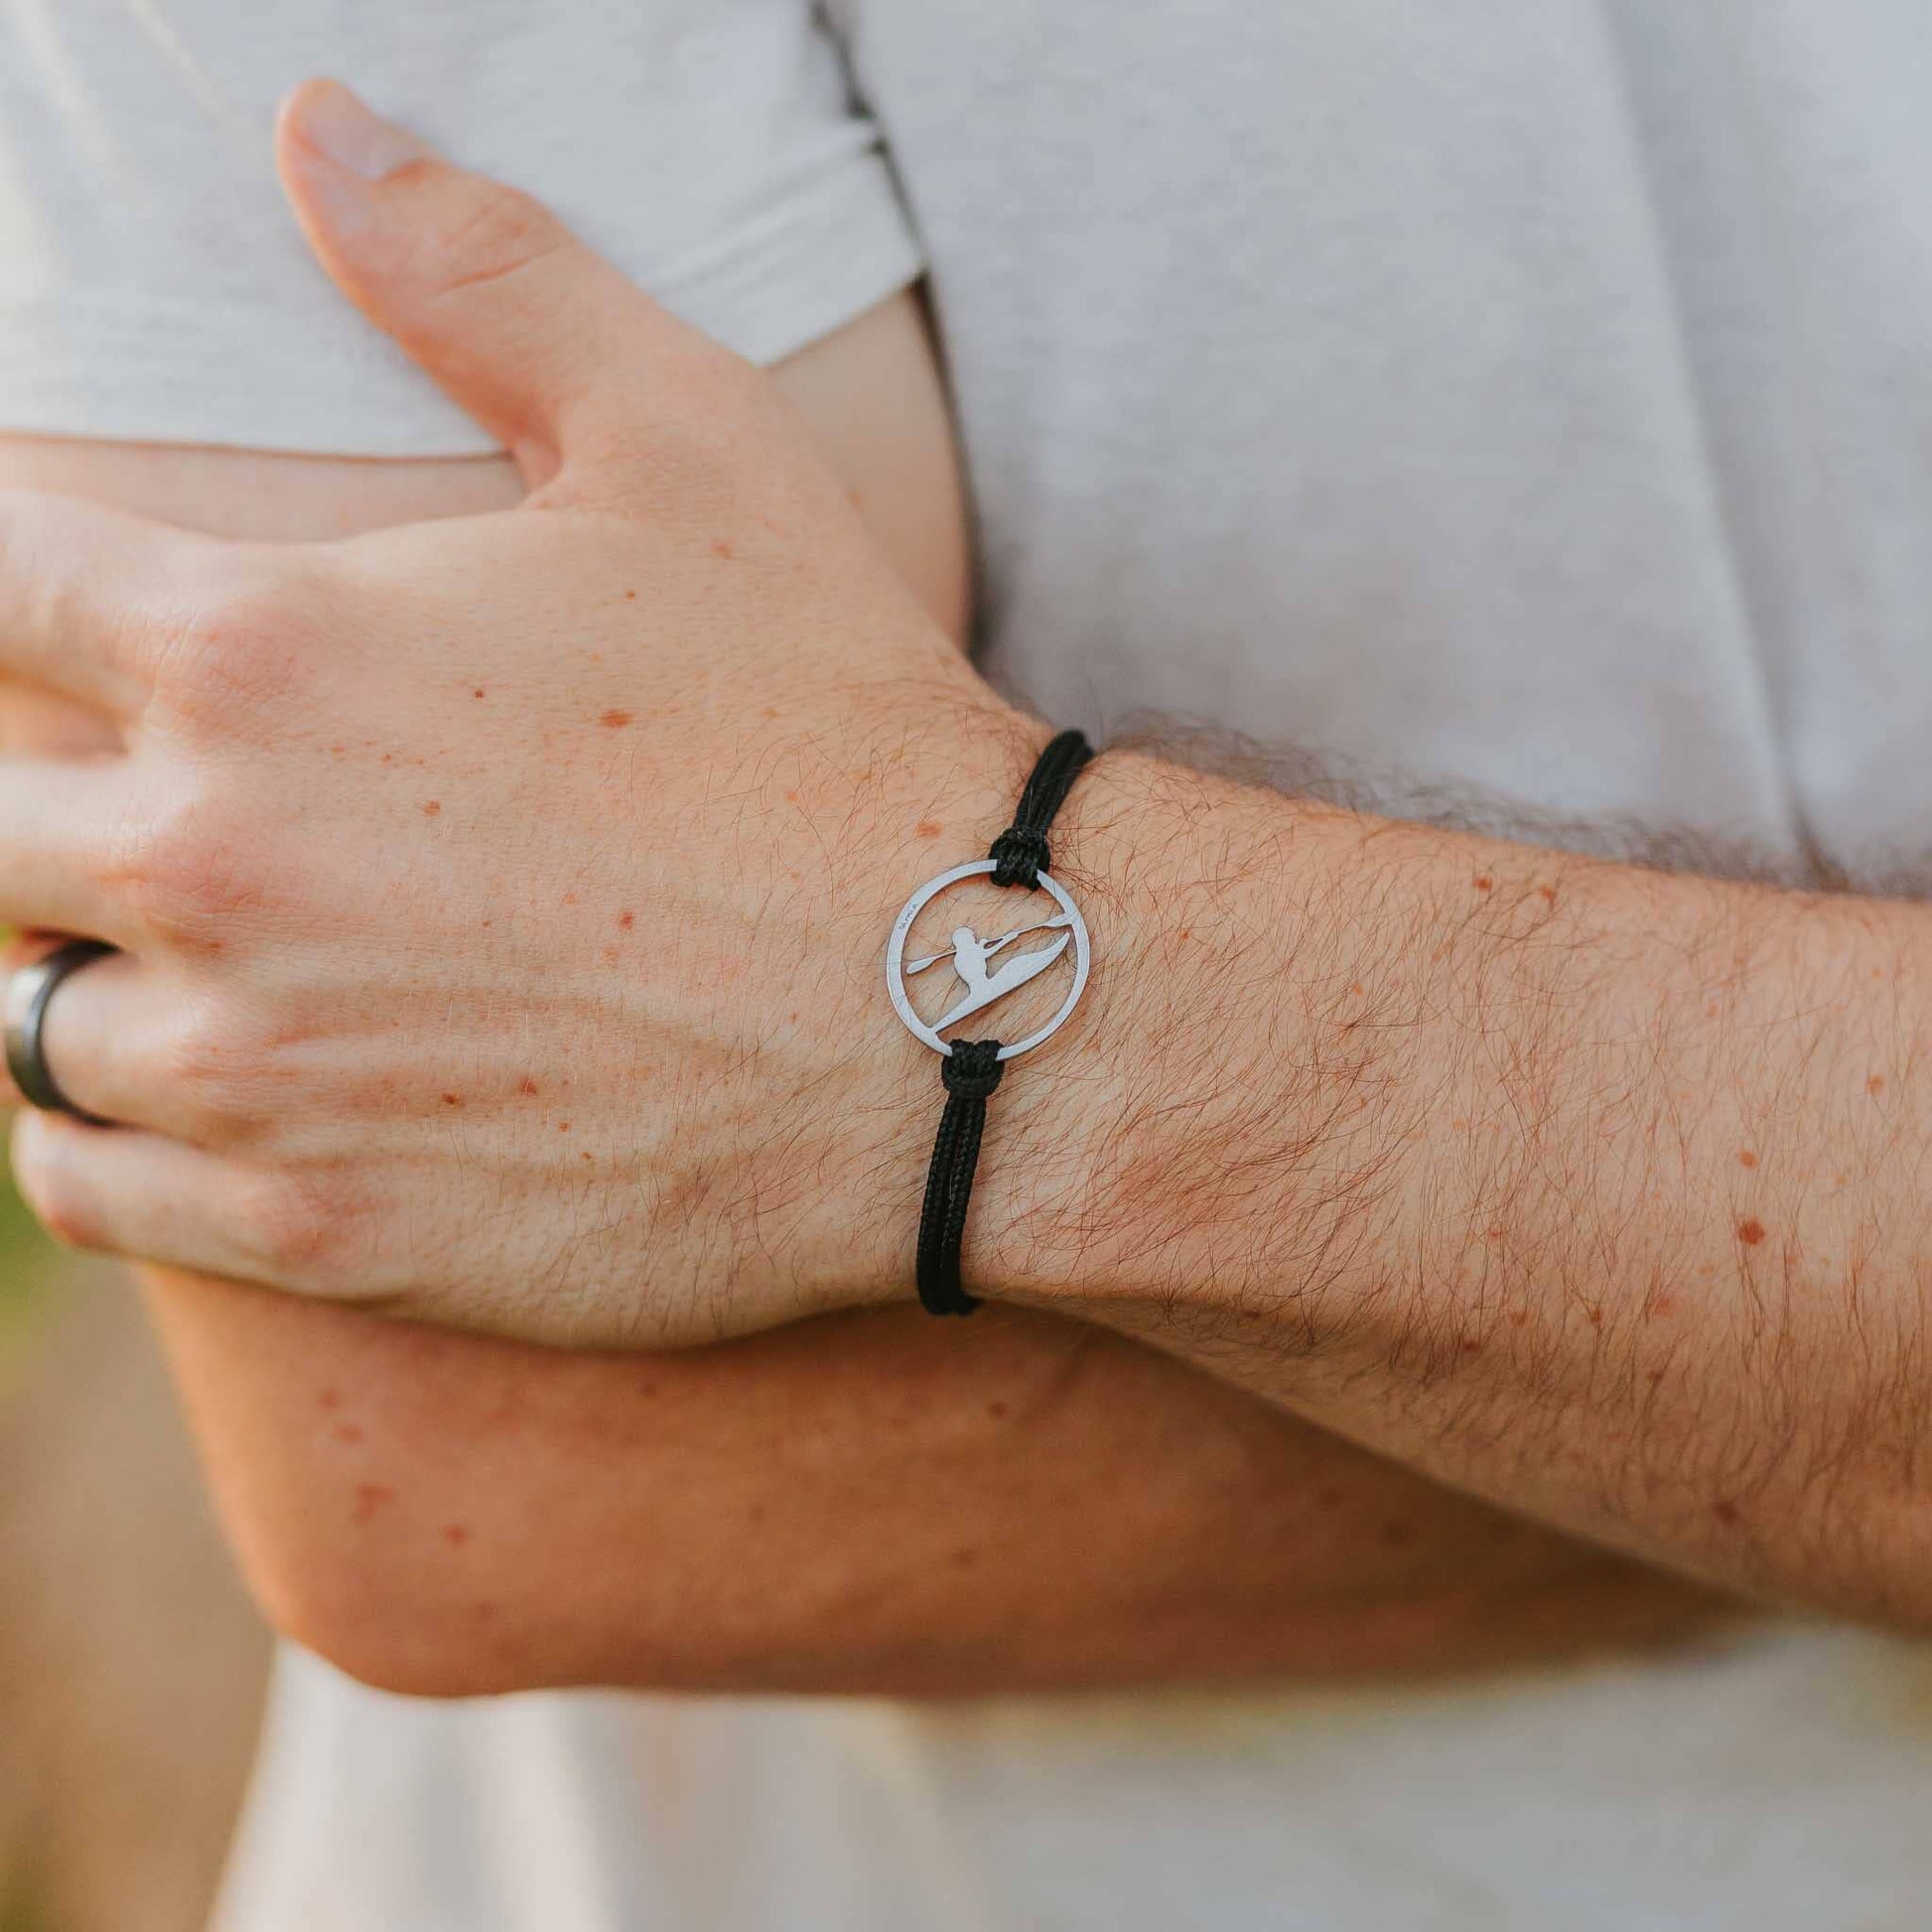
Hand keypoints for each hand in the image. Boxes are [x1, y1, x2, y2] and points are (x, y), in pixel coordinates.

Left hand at [1, 82, 1038, 1345]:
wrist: (965, 1010)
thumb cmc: (833, 723)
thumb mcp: (689, 445)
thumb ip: (484, 274)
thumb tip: (315, 125)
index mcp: (259, 648)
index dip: (1, 581)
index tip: (57, 610)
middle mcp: (216, 860)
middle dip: (36, 797)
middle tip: (153, 802)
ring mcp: (262, 1067)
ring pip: (25, 1014)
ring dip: (80, 969)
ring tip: (189, 951)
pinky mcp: (326, 1228)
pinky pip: (87, 1183)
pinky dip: (94, 1135)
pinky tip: (182, 1095)